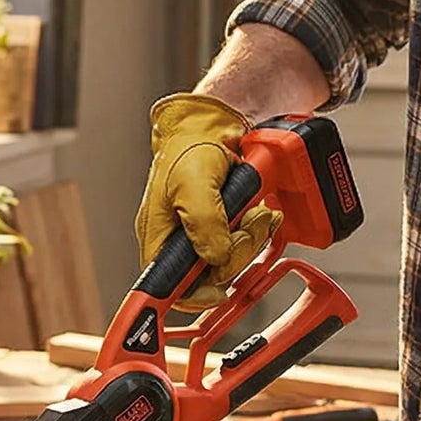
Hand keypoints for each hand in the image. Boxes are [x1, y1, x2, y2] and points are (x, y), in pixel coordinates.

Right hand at [133, 93, 282, 307]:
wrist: (220, 124)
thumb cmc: (192, 147)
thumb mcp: (193, 181)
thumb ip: (203, 221)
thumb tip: (215, 257)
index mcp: (159, 237)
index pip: (168, 287)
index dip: (192, 297)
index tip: (216, 292)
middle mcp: (180, 242)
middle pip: (209, 277)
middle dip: (235, 254)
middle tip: (245, 226)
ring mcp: (205, 236)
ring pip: (232, 261)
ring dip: (252, 239)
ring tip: (255, 212)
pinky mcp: (227, 229)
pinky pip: (247, 245)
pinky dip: (260, 231)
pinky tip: (260, 213)